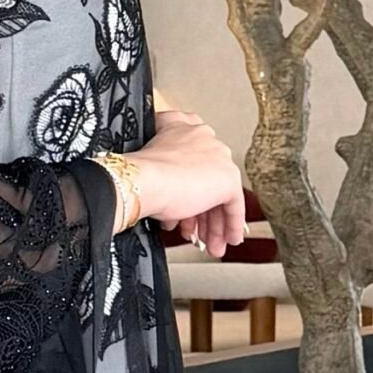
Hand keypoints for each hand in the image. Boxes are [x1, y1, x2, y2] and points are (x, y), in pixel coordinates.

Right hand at [130, 110, 245, 255]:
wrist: (142, 180)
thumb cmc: (138, 174)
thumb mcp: (151, 167)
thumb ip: (165, 176)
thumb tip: (170, 205)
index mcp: (185, 129)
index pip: (195, 160)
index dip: (192, 188)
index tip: (189, 206)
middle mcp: (206, 140)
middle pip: (208, 181)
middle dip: (203, 212)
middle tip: (198, 231)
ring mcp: (220, 158)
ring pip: (220, 195)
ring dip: (213, 224)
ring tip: (209, 243)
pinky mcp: (229, 179)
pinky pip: (234, 206)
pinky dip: (232, 225)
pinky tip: (227, 239)